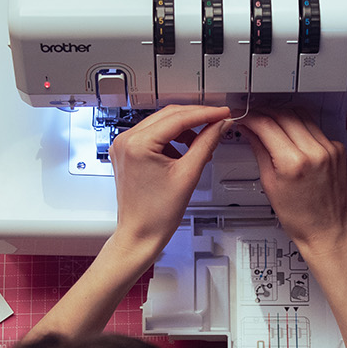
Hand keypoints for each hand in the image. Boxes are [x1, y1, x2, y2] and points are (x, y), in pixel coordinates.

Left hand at [109, 104, 231, 260]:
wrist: (140, 234)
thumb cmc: (156, 214)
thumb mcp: (188, 174)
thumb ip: (206, 143)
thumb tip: (220, 125)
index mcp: (138, 144)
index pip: (178, 118)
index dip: (205, 113)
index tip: (222, 113)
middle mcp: (126, 140)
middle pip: (168, 115)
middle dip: (196, 117)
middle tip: (219, 120)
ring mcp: (124, 145)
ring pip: (161, 123)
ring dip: (184, 127)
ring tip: (204, 140)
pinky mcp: (127, 152)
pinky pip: (153, 134)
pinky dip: (172, 137)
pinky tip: (185, 149)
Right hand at [239, 110, 346, 260]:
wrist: (326, 230)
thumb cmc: (300, 217)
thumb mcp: (270, 184)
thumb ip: (259, 151)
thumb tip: (250, 132)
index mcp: (293, 163)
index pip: (267, 125)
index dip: (251, 118)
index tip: (244, 118)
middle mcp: (314, 152)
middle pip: (284, 115)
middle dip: (265, 113)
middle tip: (254, 119)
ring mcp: (329, 149)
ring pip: (301, 116)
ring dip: (283, 116)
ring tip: (271, 125)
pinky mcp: (337, 149)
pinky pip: (315, 128)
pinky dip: (300, 128)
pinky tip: (292, 137)